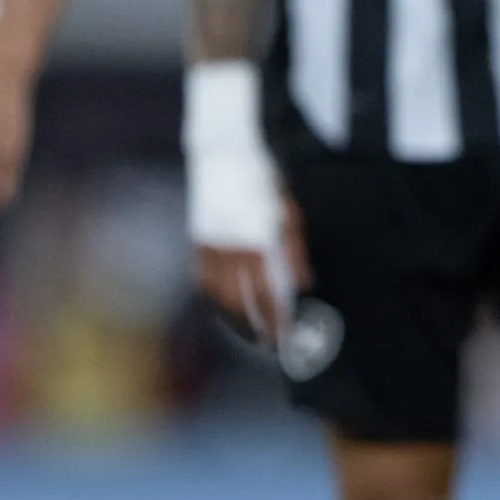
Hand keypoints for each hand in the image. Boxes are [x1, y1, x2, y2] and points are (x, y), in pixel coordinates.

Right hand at [195, 196, 307, 344]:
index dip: (275, 319)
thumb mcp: (289, 213)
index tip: (285, 337)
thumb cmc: (263, 183)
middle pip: (238, 302)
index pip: (266, 293)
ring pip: (216, 296)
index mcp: (255, 240)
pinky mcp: (196, 243)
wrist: (223, 156)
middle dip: (254, 327)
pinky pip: (203, 282)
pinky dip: (215, 301)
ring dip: (233, 319)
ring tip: (249, 332)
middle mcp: (229, 248)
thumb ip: (294, 252)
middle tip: (269, 343)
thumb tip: (303, 285)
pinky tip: (227, 309)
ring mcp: (208, 247)